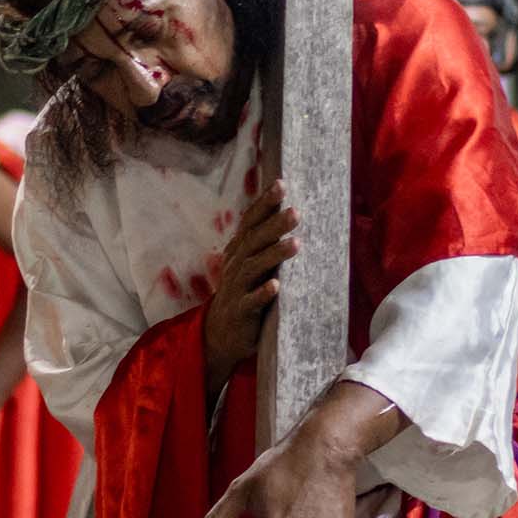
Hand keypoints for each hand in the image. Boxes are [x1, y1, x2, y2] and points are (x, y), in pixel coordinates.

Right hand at [203, 181, 300, 392]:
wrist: (220, 333)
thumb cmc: (243, 292)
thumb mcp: (250, 264)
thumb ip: (264, 242)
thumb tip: (289, 211)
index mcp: (239, 250)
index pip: (251, 222)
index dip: (264, 204)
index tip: (281, 185)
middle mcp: (236, 265)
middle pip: (255, 240)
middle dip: (275, 224)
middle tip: (296, 211)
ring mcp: (237, 288)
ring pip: (255, 267)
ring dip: (274, 255)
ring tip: (296, 243)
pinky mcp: (241, 311)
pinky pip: (252, 301)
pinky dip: (263, 293)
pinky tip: (276, 285)